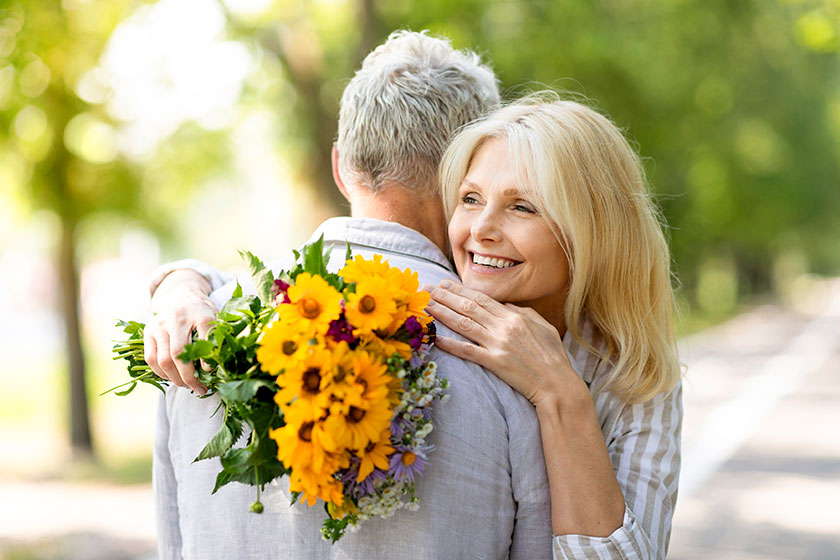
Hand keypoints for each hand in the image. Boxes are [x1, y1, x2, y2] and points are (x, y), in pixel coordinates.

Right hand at [144, 269, 216, 394]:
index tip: (210, 371)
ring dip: (175, 378)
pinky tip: (173, 378)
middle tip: (199, 388)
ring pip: (164, 359)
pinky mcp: (149, 331)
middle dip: (189, 376)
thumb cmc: (203, 312)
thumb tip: (226, 363)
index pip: (204, 334)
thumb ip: (221, 336)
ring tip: (187, 386)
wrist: (181, 294)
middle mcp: (179, 317)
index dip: (206, 357)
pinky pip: (151, 358)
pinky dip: (161, 373)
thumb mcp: (217, 316)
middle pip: (179, 352)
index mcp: (201, 312)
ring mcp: (161, 324)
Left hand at [425, 280, 584, 408]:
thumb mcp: (542, 326)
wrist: (558, 384)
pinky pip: (467, 351)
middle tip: (427, 289)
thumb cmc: (553, 356)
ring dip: (442, 313)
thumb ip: (522, 313)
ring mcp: (498, 344)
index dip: (461, 289)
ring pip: (464, 324)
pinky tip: (435, 337)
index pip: (482, 298)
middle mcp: (503, 327)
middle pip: (468, 307)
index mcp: (515, 316)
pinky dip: (450, 343)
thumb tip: (505, 305)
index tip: (445, 283)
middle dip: (445, 296)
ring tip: (426, 305)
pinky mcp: (495, 362)